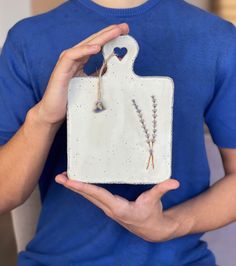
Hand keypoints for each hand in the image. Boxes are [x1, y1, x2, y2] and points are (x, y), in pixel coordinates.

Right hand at [32, 23, 128, 126]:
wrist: (53, 112)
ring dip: (101, 38)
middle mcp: (74, 58)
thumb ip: (101, 73)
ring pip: (85, 45)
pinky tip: (96, 48)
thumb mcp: (91, 83)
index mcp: (81, 60)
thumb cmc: (70, 98)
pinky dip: (83, 50)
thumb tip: (117, 63)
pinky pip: (72, 56)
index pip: (97, 44)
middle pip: (94, 41)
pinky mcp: (60, 69)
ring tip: (115, 32)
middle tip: (124, 27)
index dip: (111, 36)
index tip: (125, 32)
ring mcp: (66, 62)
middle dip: (109, 32)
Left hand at [55, 172, 179, 241]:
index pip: (98, 194)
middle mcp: (110, 209)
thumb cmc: (152, 214)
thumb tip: (175, 182)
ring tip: (64, 177)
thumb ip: (163, 189)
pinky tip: (78, 183)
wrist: (152, 231)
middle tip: (60, 177)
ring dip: (76, 188)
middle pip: (88, 196)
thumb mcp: (156, 201)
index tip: (70, 181)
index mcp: (119, 207)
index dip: (84, 187)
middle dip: (73, 186)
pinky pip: (93, 197)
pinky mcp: (108, 207)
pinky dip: (84, 189)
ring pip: (88, 197)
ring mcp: (108, 209)